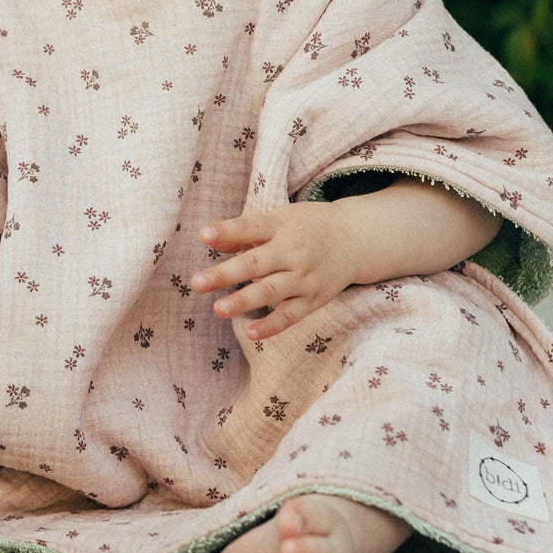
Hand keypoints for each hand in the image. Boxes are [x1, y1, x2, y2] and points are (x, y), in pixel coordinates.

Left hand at [191, 206, 354, 341]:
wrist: (355, 239)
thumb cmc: (306, 227)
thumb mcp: (279, 220)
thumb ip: (243, 232)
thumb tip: (208, 238)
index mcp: (281, 226)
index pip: (250, 228)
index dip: (227, 231)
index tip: (203, 235)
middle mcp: (293, 252)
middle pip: (256, 263)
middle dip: (226, 274)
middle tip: (196, 282)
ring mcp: (304, 278)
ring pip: (270, 291)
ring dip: (243, 301)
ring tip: (218, 309)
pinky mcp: (313, 300)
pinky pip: (290, 316)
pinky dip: (272, 325)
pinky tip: (250, 332)